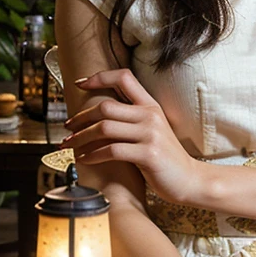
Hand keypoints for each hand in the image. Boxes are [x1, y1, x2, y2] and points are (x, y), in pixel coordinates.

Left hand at [64, 68, 200, 204]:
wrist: (188, 179)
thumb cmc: (164, 156)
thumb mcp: (152, 129)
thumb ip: (132, 117)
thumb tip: (99, 112)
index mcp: (151, 105)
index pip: (124, 77)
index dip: (100, 77)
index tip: (80, 84)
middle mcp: (151, 115)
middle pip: (106, 106)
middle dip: (80, 117)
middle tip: (67, 127)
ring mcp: (150, 134)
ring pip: (105, 128)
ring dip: (81, 137)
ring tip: (69, 144)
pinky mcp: (148, 154)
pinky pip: (112, 150)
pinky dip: (92, 155)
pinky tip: (84, 159)